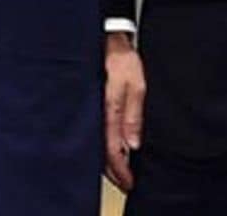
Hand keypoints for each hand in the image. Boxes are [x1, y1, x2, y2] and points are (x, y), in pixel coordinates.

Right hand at [102, 33, 144, 191]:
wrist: (106, 42)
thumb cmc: (121, 61)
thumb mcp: (135, 85)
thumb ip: (133, 115)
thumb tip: (133, 145)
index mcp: (107, 112)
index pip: (112, 150)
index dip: (120, 169)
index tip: (129, 182)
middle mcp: (95, 116)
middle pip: (101, 154)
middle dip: (114, 172)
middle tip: (127, 184)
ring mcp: (91, 114)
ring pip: (96, 147)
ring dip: (108, 162)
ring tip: (122, 173)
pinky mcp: (91, 109)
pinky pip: (96, 134)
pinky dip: (103, 148)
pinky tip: (112, 152)